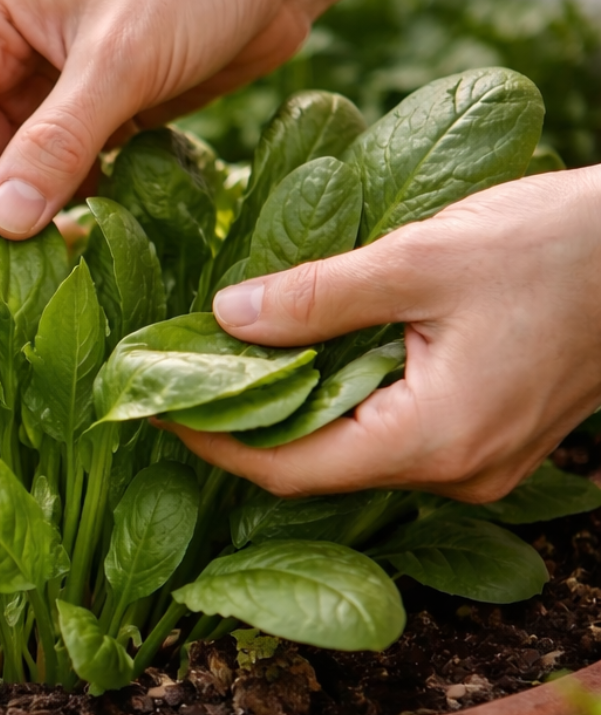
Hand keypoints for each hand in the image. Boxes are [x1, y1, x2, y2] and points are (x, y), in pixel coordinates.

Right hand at [0, 0, 416, 237]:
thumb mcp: (120, 59)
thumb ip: (59, 142)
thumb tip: (4, 223)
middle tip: (7, 282)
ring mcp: (37, 93)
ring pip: (7, 177)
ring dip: (24, 224)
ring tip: (43, 275)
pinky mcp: (81, 122)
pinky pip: (54, 182)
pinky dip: (62, 215)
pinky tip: (78, 248)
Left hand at [161, 166, 600, 501]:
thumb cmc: (558, 243)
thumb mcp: (420, 257)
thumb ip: (316, 296)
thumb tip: (224, 318)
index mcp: (434, 440)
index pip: (288, 468)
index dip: (213, 441)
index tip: (156, 406)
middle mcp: (455, 471)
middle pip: (315, 467)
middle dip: (243, 423)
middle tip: (181, 376)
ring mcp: (475, 462)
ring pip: (351, 451)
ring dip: (290, 408)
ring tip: (228, 361)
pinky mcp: (486, 436)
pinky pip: (390, 434)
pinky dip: (339, 401)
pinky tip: (306, 358)